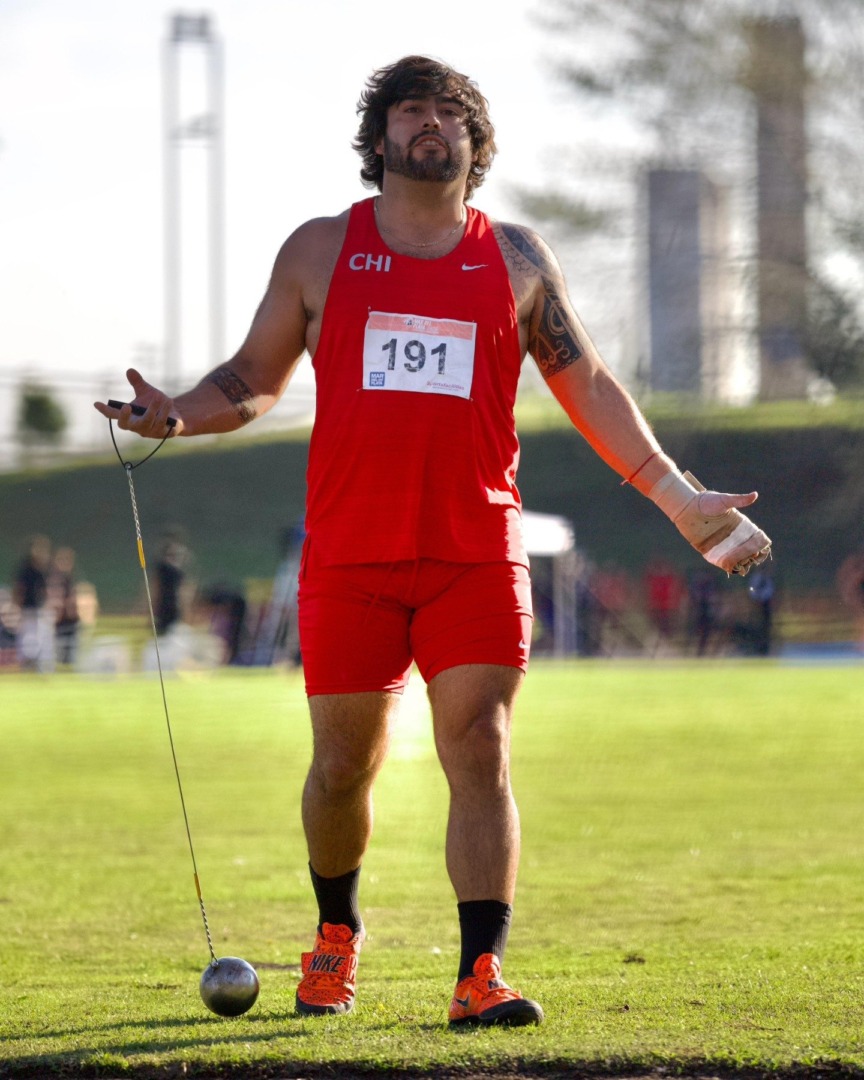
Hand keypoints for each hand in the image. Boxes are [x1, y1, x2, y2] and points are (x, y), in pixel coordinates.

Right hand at [94, 369, 182, 437]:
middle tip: (126, 406)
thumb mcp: (145, 391)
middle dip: (124, 416)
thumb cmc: (156, 404)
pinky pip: (163, 424)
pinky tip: (169, 401)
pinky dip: (165, 411)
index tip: (96, 403)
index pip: (113, 415)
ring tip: (160, 396)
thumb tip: (129, 370)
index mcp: (129, 416)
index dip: (105, 410)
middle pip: (125, 425)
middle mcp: (136, 426)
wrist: (175, 414)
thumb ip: (137, 383)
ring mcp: (149, 431)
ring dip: (154, 408)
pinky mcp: (163, 433)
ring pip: (148, 422)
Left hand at [650, 471, 771, 575]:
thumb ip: (739, 500)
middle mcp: (733, 537)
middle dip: (751, 557)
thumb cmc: (707, 501)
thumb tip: (755, 495)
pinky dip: (726, 566)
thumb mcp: (724, 500)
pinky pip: (720, 561)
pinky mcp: (710, 550)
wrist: (687, 507)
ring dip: (740, 564)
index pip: (755, 540)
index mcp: (740, 526)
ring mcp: (722, 545)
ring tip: (741, 564)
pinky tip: (730, 567)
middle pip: (747, 552)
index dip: (760, 547)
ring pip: (735, 559)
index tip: (759, 550)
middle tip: (750, 557)